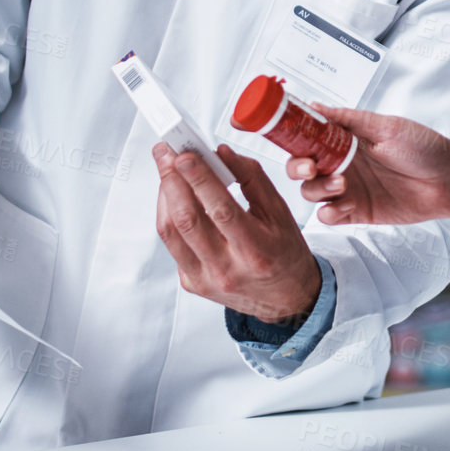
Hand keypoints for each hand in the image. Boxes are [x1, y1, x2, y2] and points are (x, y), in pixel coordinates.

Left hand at [154, 143, 320, 325]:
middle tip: (167, 154)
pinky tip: (175, 198)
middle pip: (188, 220)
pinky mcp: (191, 282)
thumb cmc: (284, 253)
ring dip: (165, 195)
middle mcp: (227, 269)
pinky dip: (169, 215)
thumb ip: (252, 178)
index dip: (200, 179)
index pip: (221, 210)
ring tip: (167, 171)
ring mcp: (205, 278)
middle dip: (172, 181)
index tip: (186, 155)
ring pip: (171, 231)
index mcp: (256, 251)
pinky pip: (172, 244)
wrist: (285, 297)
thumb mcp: (280, 212)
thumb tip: (222, 153)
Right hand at [287, 104, 449, 227]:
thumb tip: (315, 104)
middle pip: (301, 167)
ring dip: (317, 189)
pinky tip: (343, 207)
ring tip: (342, 184)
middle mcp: (343, 163)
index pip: (308, 137)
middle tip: (310, 166)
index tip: (286, 136)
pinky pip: (330, 215)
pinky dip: (329, 212)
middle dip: (297, 166)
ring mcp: (349, 189)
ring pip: (311, 191)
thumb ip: (349, 119)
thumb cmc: (424, 147)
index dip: (293, 137)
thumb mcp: (386, 126)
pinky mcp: (357, 212)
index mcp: (346, 139)